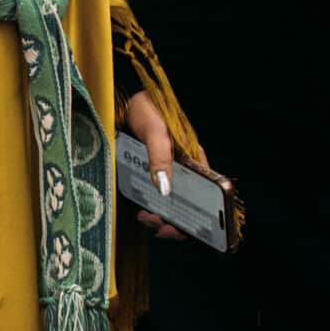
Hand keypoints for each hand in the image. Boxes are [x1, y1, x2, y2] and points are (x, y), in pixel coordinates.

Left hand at [123, 88, 205, 243]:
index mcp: (193, 159)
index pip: (207, 192)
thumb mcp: (155, 132)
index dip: (204, 215)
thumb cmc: (146, 109)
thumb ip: (159, 157)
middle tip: (162, 228)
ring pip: (171, 205)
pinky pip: (155, 199)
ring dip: (163, 218)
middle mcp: (183, 169)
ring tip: (148, 219)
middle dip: (179, 222)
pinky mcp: (150, 175)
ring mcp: (166, 173)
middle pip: (190, 205)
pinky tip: (143, 211)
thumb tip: (164, 189)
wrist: (122, 102)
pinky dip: (151, 210)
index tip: (190, 227)